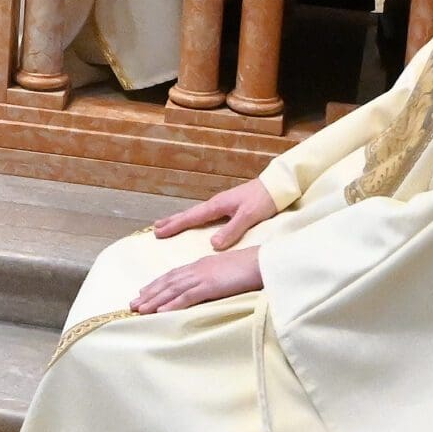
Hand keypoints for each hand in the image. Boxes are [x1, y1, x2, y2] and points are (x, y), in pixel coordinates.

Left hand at [132, 247, 263, 313]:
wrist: (263, 262)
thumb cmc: (250, 267)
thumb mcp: (227, 272)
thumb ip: (214, 279)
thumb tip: (207, 289)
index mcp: (201, 265)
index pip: (174, 275)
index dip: (157, 283)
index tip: (144, 291)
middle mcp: (197, 269)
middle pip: (167, 282)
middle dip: (149, 293)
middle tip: (133, 304)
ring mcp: (202, 277)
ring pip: (172, 289)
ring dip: (154, 300)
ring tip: (139, 309)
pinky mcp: (209, 286)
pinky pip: (186, 297)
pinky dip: (171, 304)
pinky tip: (160, 311)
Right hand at [151, 177, 279, 249]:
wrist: (277, 186)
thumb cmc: (264, 200)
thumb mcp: (249, 216)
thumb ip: (232, 230)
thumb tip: (212, 245)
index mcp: (217, 205)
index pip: (191, 218)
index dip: (175, 226)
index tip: (159, 233)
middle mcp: (215, 204)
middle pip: (189, 214)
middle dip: (172, 222)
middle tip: (155, 229)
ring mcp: (221, 205)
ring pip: (195, 214)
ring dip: (180, 220)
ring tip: (167, 225)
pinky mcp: (228, 207)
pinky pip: (204, 215)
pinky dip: (193, 219)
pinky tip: (193, 222)